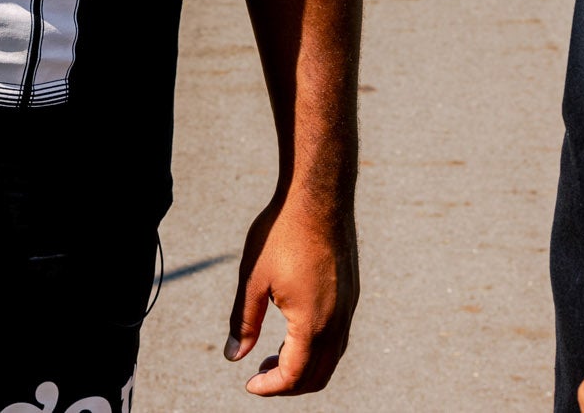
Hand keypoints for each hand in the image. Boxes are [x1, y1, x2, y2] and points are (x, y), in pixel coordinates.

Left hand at [224, 194, 357, 395]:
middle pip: (317, 375)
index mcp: (311, 323)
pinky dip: (318, 348)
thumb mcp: (253, 278)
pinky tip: (295, 330)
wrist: (318, 196)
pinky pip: (339, 336)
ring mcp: (348, 308)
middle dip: (288, 384)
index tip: (249, 384)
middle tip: (260, 373)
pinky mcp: (351, 293)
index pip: (294, 375)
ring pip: (331, 358)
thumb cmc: (281, 232)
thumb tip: (233, 356)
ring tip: (274, 355)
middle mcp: (336, 322)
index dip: (270, 387)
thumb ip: (243, 321)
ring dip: (304, 367)